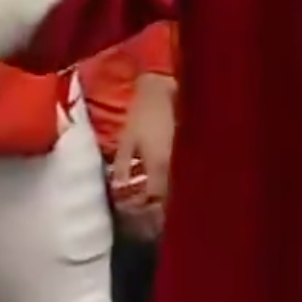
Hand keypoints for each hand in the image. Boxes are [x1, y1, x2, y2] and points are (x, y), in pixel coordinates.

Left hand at [108, 73, 176, 225]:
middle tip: (137, 206)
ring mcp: (181, 160)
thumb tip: (118, 188)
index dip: (142, 207)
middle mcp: (173, 167)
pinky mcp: (183, 154)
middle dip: (152, 206)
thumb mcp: (126, 140)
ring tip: (142, 196)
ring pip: (171, 188)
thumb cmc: (142, 115)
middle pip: (166, 197)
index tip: (129, 208)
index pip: (153, 198)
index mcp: (159, 165)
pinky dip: (163, 182)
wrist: (162, 93)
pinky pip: (174, 176)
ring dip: (158, 195)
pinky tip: (151, 181)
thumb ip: (122, 166)